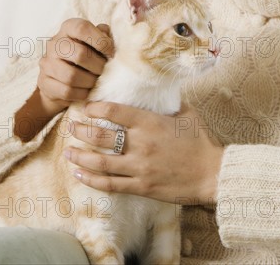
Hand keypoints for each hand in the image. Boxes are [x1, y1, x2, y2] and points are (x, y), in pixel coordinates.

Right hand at [37, 18, 114, 115]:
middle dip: (98, 66)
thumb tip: (108, 36)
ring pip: (71, 76)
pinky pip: (66, 91)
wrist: (61, 80)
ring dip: (90, 81)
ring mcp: (46, 63)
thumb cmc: (85, 56)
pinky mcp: (44, 82)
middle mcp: (54, 43)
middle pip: (79, 54)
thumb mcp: (96, 43)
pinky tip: (87, 90)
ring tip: (96, 81)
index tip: (111, 53)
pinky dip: (82, 93)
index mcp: (68, 28)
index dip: (101, 41)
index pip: (82, 28)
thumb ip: (104, 36)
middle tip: (104, 71)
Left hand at [64, 102, 223, 205]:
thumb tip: (159, 93)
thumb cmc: (201, 141)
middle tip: (71, 127)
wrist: (212, 172)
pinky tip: (80, 175)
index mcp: (150, 122)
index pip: (114, 111)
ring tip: (67, 152)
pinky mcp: (141, 186)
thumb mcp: (187, 114)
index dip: (95, 107)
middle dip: (81, 130)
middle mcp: (140, 144)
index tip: (86, 107)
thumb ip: (169, 104)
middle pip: (100, 135)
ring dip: (80, 157)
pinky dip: (92, 180)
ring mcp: (139, 167)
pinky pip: (110, 184)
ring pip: (100, 162)